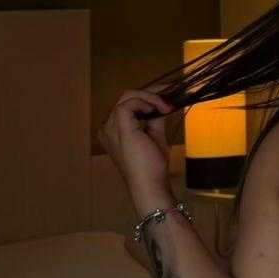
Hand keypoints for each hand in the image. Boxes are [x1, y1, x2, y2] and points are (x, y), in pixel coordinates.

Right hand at [98, 87, 174, 206]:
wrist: (150, 183)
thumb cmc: (151, 166)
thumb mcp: (153, 135)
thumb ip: (154, 118)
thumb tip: (162, 103)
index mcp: (113, 130)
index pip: (128, 104)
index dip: (147, 98)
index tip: (168, 98)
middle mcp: (107, 127)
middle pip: (126, 98)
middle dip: (151, 94)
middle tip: (170, 96)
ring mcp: (110, 127)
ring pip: (127, 96)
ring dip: (151, 97)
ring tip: (167, 106)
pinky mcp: (119, 127)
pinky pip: (129, 103)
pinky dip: (146, 101)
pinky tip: (158, 109)